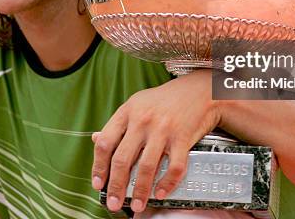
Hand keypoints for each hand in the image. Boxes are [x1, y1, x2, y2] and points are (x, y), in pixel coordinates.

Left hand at [91, 70, 219, 212]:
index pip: (105, 142)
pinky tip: (160, 193)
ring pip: (146, 167)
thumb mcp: (137, 104)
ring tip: (137, 205)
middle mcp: (142, 120)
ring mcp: (163, 129)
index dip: (98, 166)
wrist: (199, 90)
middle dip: (115, 187)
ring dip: (139, 191)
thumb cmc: (165, 99)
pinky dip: (167, 184)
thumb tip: (95, 140)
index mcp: (127, 111)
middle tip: (113, 203)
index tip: (98, 183)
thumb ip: (118, 123)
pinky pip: (173, 167)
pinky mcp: (182, 137)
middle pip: (122, 159)